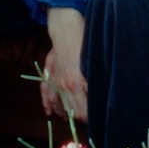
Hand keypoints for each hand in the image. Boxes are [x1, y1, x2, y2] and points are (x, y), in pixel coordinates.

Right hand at [41, 7, 88, 122]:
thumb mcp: (94, 63)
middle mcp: (64, 85)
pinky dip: (47, 103)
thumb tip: (103, 98)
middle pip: (72, 111)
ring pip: (58, 104)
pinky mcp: (49, 73)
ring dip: (65, 113)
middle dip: (81, 117)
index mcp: (77, 84)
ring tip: (72, 118)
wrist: (67, 28)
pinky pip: (45, 92)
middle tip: (91, 118)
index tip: (99, 118)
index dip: (91, 118)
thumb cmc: (85, 43)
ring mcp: (55, 79)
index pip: (83, 112)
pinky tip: (49, 111)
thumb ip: (97, 83)